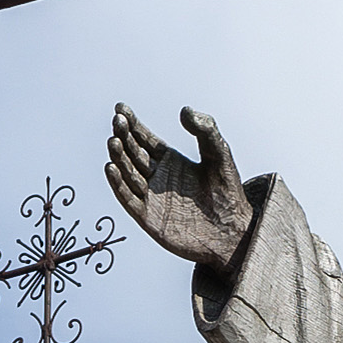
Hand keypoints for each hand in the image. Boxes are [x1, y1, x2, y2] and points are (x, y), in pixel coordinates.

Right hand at [107, 103, 259, 274]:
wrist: (231, 233)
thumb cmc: (228, 194)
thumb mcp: (220, 154)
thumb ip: (206, 131)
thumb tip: (185, 110)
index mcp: (170, 161)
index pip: (144, 139)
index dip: (132, 124)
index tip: (120, 109)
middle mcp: (156, 177)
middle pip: (132, 153)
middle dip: (123, 136)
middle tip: (118, 121)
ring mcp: (150, 197)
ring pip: (127, 174)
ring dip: (118, 157)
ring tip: (114, 141)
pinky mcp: (147, 218)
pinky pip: (127, 199)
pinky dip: (118, 184)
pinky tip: (111, 167)